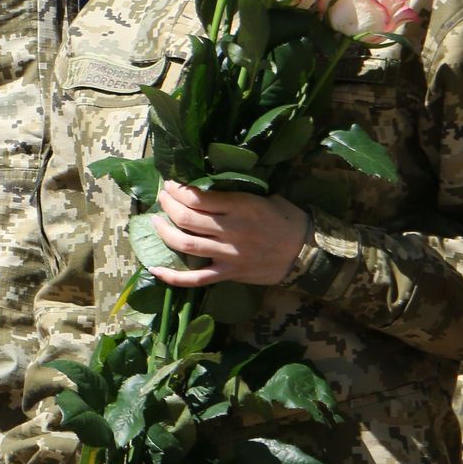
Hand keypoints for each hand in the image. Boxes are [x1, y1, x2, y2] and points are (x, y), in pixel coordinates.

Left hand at [148, 182, 310, 287]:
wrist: (307, 252)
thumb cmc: (287, 219)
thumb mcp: (264, 196)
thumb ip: (236, 192)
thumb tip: (208, 184)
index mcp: (240, 207)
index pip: (198, 197)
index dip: (178, 190)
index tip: (170, 184)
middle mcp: (231, 230)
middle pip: (186, 218)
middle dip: (167, 206)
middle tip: (161, 198)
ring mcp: (228, 254)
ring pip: (186, 244)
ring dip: (164, 232)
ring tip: (155, 221)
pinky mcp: (229, 273)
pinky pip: (196, 279)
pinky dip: (173, 277)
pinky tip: (155, 269)